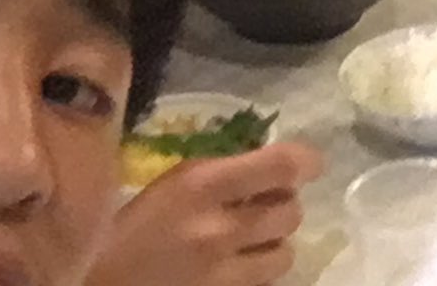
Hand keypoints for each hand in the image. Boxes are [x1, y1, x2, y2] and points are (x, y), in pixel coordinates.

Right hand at [93, 143, 323, 285]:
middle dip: (283, 206)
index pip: (283, 166)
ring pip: (285, 254)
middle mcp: (218, 229)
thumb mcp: (173, 184)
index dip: (307, 163)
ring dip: (273, 246)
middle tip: (264, 207)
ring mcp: (220, 275)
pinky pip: (263, 284)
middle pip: (291, 212)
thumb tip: (275, 167)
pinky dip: (256, 276)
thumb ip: (225, 173)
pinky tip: (233, 269)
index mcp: (202, 185)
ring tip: (248, 244)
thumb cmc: (126, 229)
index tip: (309, 166)